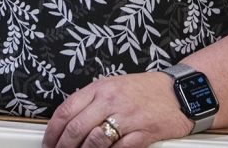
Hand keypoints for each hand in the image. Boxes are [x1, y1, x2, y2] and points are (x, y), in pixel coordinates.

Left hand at [42, 71, 191, 147]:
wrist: (178, 92)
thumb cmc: (145, 90)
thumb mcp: (113, 86)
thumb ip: (92, 101)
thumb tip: (68, 121)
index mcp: (100, 88)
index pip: (66, 110)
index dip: (53, 131)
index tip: (48, 142)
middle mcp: (111, 100)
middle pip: (76, 128)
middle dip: (63, 147)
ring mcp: (128, 116)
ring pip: (95, 140)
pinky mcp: (144, 132)